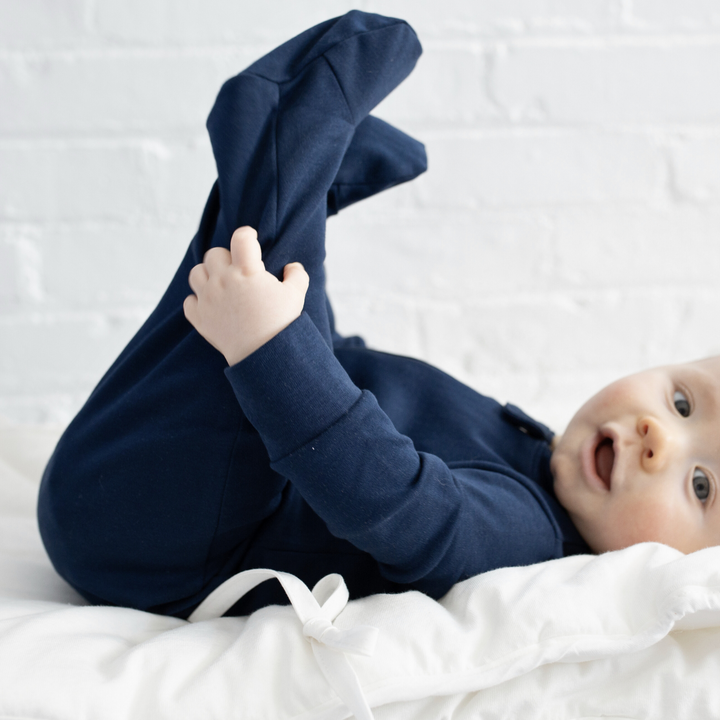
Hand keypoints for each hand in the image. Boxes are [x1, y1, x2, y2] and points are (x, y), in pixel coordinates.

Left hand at [183, 226, 308, 365]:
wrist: (265, 355)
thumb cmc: (281, 324)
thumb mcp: (296, 295)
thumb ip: (296, 275)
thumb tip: (292, 266)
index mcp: (247, 271)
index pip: (240, 237)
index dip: (247, 235)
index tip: (251, 239)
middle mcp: (223, 280)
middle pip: (214, 253)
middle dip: (226, 258)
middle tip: (238, 270)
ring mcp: (208, 299)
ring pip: (196, 273)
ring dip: (208, 275)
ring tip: (221, 284)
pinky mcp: (200, 317)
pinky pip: (189, 301)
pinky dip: (198, 301)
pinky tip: (212, 305)